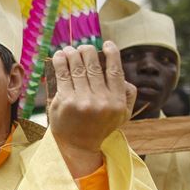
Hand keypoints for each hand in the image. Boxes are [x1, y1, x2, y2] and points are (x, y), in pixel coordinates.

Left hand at [48, 42, 136, 177]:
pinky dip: (61, 62)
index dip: (112, 54)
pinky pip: (63, 75)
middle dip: (87, 51)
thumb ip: (128, 95)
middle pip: (94, 66)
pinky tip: (60, 55)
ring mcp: (83, 101)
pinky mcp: (66, 102)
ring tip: (70, 50)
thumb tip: (124, 74)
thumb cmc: (100, 126)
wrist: (78, 145)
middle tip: (83, 48)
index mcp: (117, 102)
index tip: (107, 44)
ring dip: (72, 53)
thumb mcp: (122, 115)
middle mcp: (101, 101)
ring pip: (77, 68)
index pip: (115, 71)